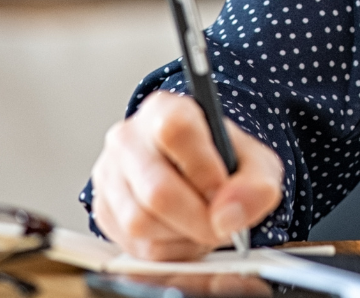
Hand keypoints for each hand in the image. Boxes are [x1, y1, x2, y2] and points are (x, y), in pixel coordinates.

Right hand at [90, 91, 284, 260]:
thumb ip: (256, 185)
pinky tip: (183, 234)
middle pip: (156, 189)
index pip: (174, 131)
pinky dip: (168, 250)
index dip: (203, 168)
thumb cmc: (223, 162)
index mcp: (165, 110)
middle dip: (198, 219)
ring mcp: (110, 174)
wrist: (198, 172)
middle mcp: (128, 138)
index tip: (223, 189)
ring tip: (203, 225)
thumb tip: (229, 215)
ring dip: (182, 236)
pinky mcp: (104, 210)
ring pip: (141, 222)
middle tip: (221, 224)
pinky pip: (134, 245)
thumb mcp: (256, 163)